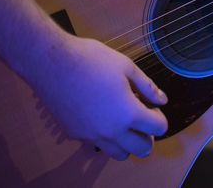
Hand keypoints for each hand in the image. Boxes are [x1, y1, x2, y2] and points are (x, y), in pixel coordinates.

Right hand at [32, 36, 167, 160]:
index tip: (152, 107)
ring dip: (128, 142)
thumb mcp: (126, 66)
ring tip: (123, 122)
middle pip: (142, 149)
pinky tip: (101, 117)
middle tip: (142, 119)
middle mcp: (112, 130)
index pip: (158, 128)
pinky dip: (106, 137)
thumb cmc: (90, 59)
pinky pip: (97, 145)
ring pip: (119, 154)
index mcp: (128, 113)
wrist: (51, 62)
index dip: (159, 117)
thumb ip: (147, 86)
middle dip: (148, 136)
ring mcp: (92, 135)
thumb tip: (162, 99)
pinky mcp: (75, 134)